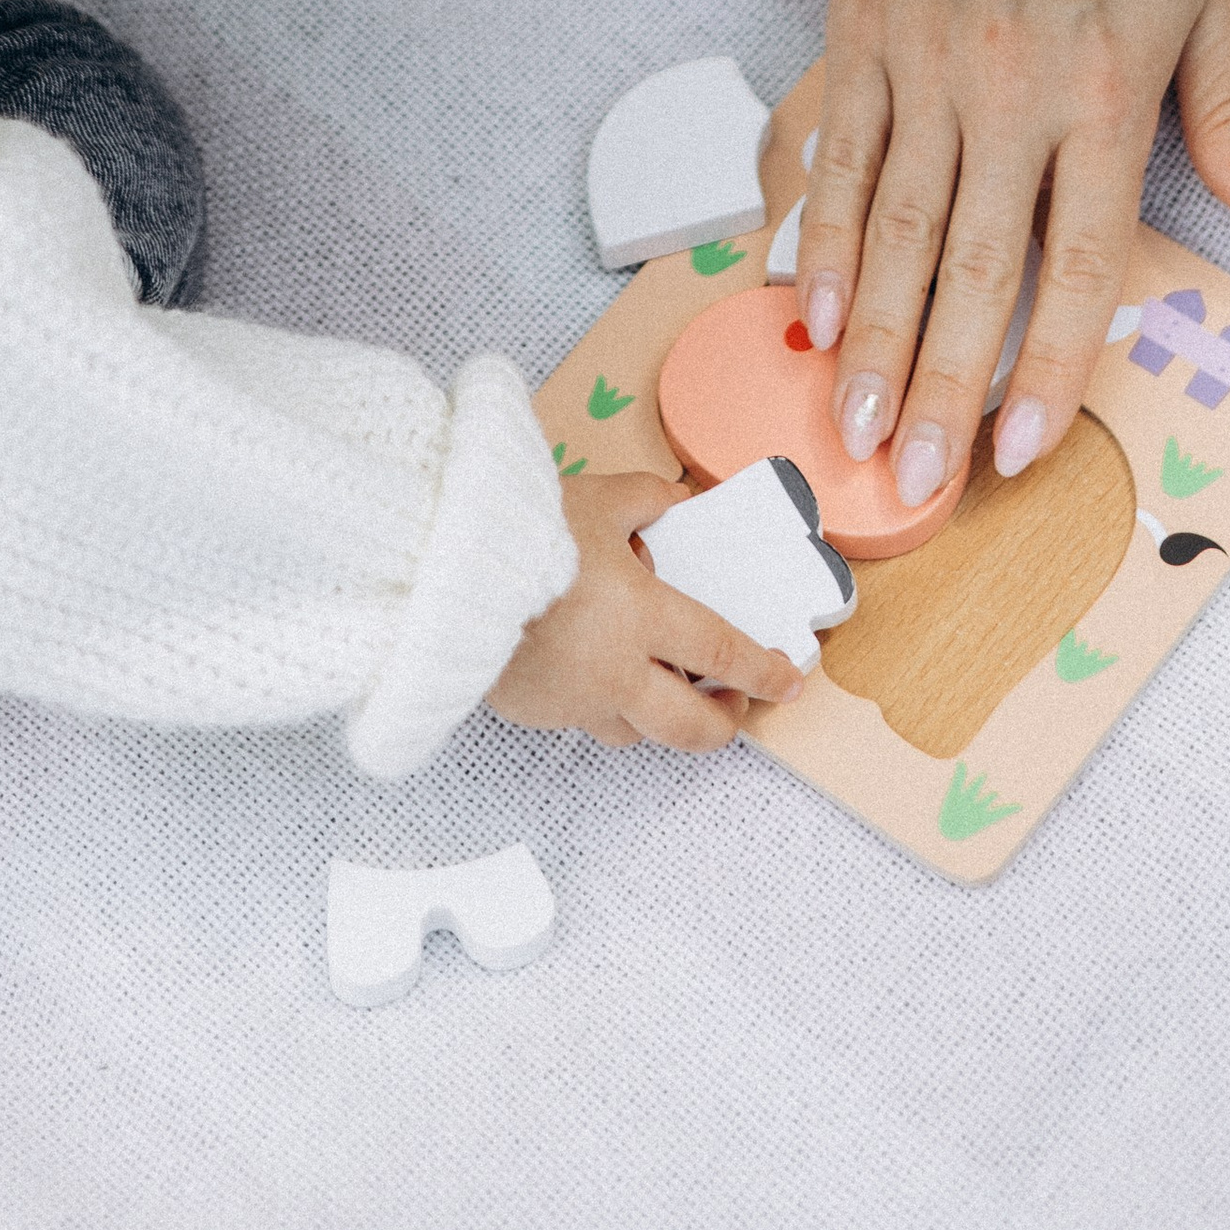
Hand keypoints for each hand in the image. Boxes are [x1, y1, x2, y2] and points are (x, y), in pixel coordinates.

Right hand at [487, 471, 803, 749]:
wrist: (441, 571)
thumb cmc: (521, 529)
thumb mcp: (596, 497)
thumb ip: (646, 499)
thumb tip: (675, 500)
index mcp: (643, 617)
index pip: (723, 654)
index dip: (763, 672)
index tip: (788, 682)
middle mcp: (616, 673)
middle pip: (690, 728)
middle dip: (722, 723)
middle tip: (731, 706)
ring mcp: (572, 700)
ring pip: (633, 732)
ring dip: (655, 714)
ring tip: (655, 684)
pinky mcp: (531, 710)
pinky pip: (577, 716)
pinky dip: (593, 699)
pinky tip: (582, 665)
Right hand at [799, 0, 1229, 508]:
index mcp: (1103, 92)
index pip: (1078, 263)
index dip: (1048, 370)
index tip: (1013, 451)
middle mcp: (1006, 91)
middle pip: (970, 267)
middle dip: (935, 386)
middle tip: (904, 481)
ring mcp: (922, 59)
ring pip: (887, 223)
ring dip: (863, 332)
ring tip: (840, 422)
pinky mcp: (860, 24)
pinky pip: (833, 145)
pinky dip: (812, 227)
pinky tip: (797, 296)